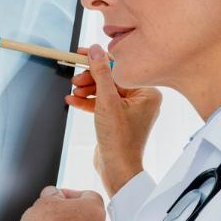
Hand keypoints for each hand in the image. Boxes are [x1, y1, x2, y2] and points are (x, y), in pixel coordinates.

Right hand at [65, 45, 161, 197]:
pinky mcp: (119, 120)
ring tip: (73, 92)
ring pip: (105, 92)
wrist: (117, 169)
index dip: (99, 61)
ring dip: (87, 91)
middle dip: (90, 79)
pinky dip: (88, 103)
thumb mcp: (107, 102)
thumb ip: (100, 74)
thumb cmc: (119, 140)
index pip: (120, 69)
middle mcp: (142, 100)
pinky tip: (73, 101)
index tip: (82, 54)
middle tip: (75, 78)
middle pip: (111, 80)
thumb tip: (95, 50)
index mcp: (147, 93)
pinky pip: (103, 105)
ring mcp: (130, 111)